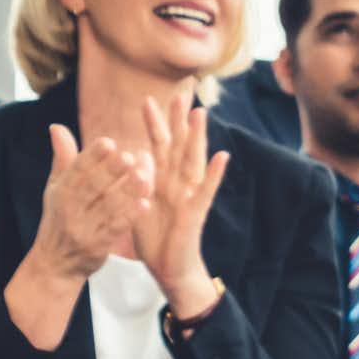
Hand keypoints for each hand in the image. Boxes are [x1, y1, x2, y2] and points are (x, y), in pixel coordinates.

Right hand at [29, 126, 150, 282]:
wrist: (55, 265)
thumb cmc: (59, 219)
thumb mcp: (56, 190)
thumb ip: (63, 159)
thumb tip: (57, 126)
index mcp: (60, 191)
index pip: (76, 171)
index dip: (91, 156)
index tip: (109, 142)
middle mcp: (69, 209)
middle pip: (92, 187)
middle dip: (110, 171)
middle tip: (131, 156)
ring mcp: (83, 229)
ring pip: (107, 207)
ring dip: (126, 192)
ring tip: (144, 176)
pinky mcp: (98, 247)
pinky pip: (115, 230)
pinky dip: (129, 217)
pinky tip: (145, 204)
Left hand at [130, 95, 229, 315]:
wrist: (168, 267)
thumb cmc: (155, 239)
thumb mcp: (139, 205)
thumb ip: (139, 181)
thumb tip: (135, 155)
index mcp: (162, 181)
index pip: (158, 145)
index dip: (154, 123)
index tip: (148, 99)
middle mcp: (178, 183)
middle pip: (179, 144)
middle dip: (178, 119)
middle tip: (181, 90)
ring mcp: (189, 195)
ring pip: (193, 160)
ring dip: (198, 136)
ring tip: (201, 113)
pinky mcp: (196, 211)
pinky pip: (206, 189)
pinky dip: (214, 173)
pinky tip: (223, 156)